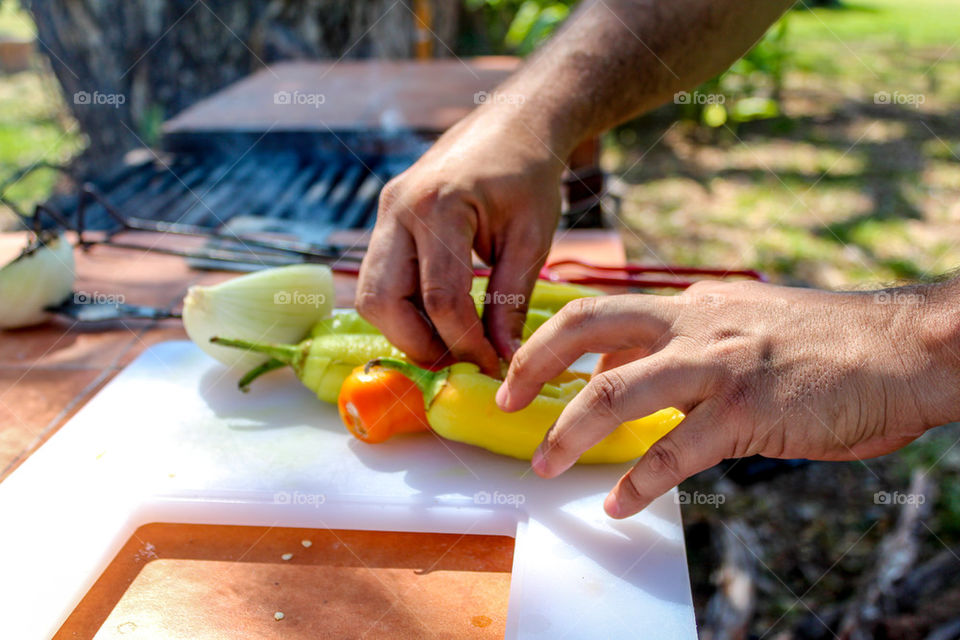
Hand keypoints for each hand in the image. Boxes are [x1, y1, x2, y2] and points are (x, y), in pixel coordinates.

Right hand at [356, 108, 564, 373]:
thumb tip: (505, 360)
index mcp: (438, 207)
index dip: (464, 342)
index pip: (440, 297)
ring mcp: (384, 213)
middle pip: (382, 302)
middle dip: (419, 344)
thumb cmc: (529, 176)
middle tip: (459, 362)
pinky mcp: (385, 220)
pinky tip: (439, 318)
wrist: (511, 125)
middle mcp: (398, 209)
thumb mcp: (531, 239)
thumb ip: (511, 301)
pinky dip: (404, 308)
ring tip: (450, 342)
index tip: (492, 365)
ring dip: (405, 330)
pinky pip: (380, 279)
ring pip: (371, 295)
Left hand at [496, 280, 957, 517]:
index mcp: (692, 303)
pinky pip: (676, 451)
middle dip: (535, 363)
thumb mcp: (744, 324)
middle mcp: (695, 322)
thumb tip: (631, 371)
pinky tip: (621, 505)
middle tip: (505, 400)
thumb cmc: (825, 345)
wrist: (904, 349)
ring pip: (618, 390)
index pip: (603, 312)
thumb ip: (686, 343)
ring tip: (546, 464)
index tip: (526, 372)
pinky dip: (641, 482)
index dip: (554, 342)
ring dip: (570, 431)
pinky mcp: (749, 408)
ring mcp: (719, 363)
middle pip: (588, 326)